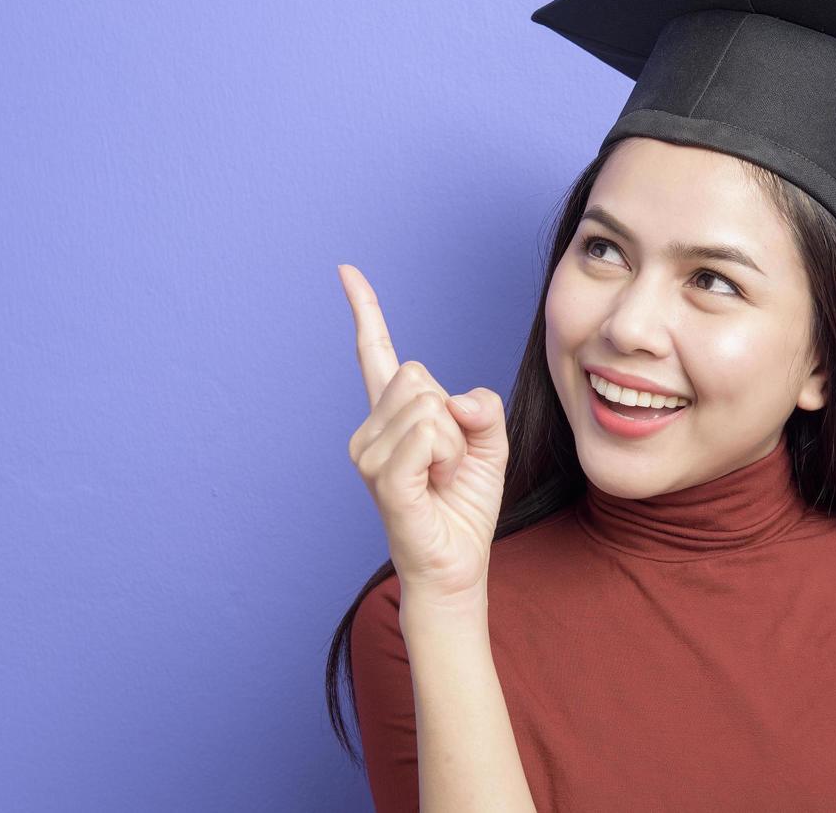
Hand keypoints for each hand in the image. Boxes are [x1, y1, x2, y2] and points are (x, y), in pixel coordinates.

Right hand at [338, 264, 508, 609]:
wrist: (457, 564)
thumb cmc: (465, 503)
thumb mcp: (489, 442)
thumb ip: (481, 406)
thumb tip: (452, 400)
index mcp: (393, 415)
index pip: (375, 353)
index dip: (364, 310)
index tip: (346, 271)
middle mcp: (371, 429)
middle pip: (421, 375)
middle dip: (454, 415)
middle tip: (450, 460)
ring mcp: (371, 454)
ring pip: (431, 405)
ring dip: (456, 442)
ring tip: (441, 477)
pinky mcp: (384, 480)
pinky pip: (427, 436)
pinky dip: (447, 455)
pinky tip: (436, 483)